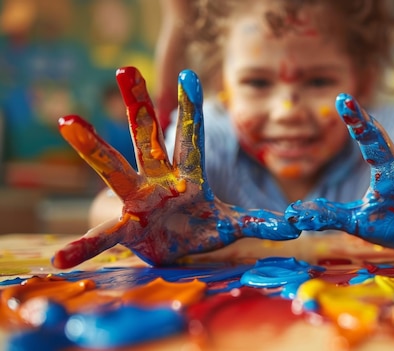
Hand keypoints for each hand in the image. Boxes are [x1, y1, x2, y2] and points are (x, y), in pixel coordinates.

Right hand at [53, 67, 299, 267]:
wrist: (172, 250)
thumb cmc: (199, 228)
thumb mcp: (231, 226)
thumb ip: (260, 223)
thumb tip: (295, 227)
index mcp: (187, 176)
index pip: (191, 137)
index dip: (191, 109)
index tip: (191, 76)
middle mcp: (159, 180)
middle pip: (148, 137)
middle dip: (141, 106)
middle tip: (127, 70)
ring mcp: (139, 200)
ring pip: (115, 166)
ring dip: (93, 146)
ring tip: (68, 120)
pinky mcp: (127, 227)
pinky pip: (103, 235)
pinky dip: (84, 245)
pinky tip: (60, 257)